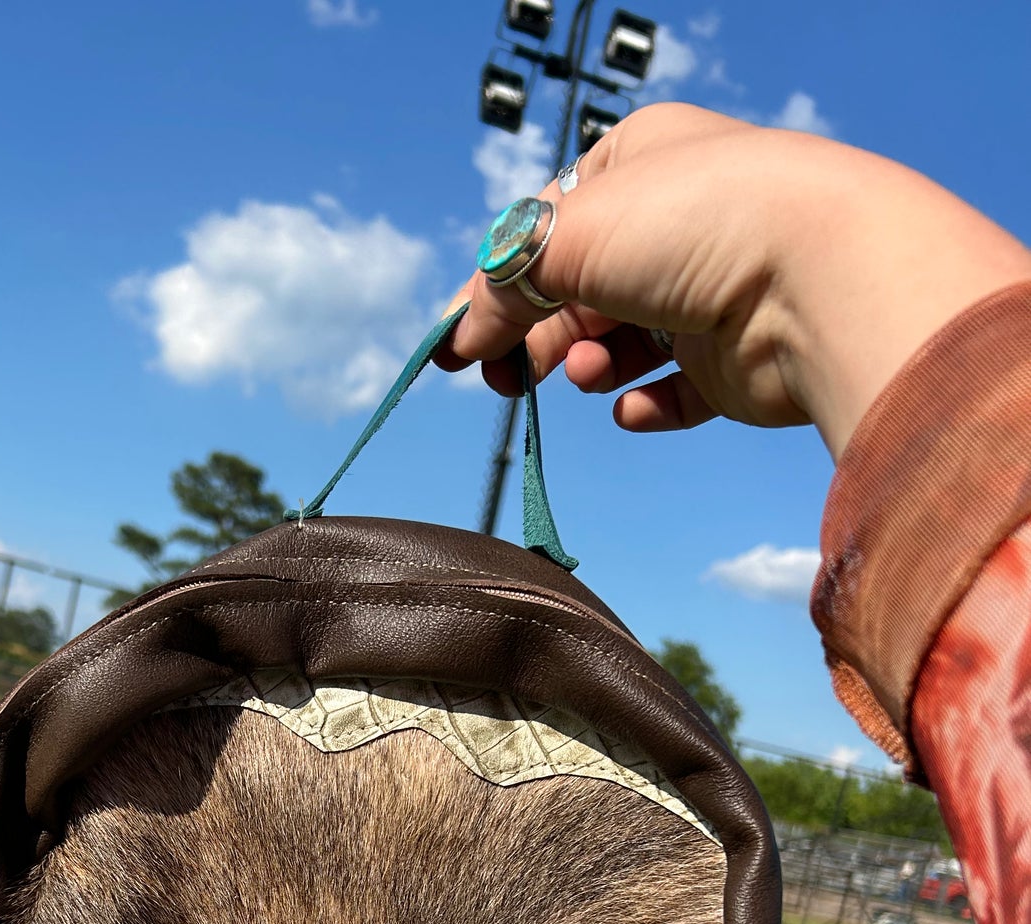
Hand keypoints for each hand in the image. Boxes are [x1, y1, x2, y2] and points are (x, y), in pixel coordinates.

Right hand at [437, 104, 1030, 457]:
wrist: (818, 278)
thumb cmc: (692, 225)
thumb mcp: (567, 240)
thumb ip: (502, 289)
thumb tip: (460, 339)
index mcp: (640, 160)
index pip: (550, 224)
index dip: (501, 283)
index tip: (461, 345)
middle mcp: (680, 219)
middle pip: (581, 289)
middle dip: (542, 334)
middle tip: (509, 379)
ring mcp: (714, 290)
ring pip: (625, 340)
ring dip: (594, 364)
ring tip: (593, 372)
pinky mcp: (740, 358)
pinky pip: (677, 389)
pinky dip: (647, 403)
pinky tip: (632, 407)